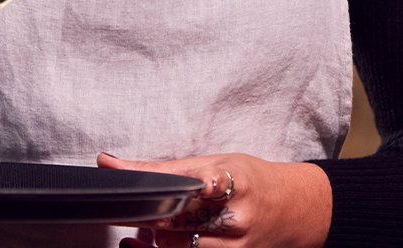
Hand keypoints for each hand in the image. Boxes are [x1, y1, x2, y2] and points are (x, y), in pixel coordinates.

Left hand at [98, 151, 330, 247]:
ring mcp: (237, 245)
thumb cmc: (252, 181)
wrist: (295, 208)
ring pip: (179, 247)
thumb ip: (161, 168)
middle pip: (181, 220)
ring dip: (155, 238)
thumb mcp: (216, 163)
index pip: (211, 183)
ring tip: (145, 228)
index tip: (203, 183)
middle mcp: (239, 217)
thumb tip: (107, 163)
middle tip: (119, 209)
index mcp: (238, 182)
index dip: (206, 184)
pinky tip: (142, 245)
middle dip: (146, 215)